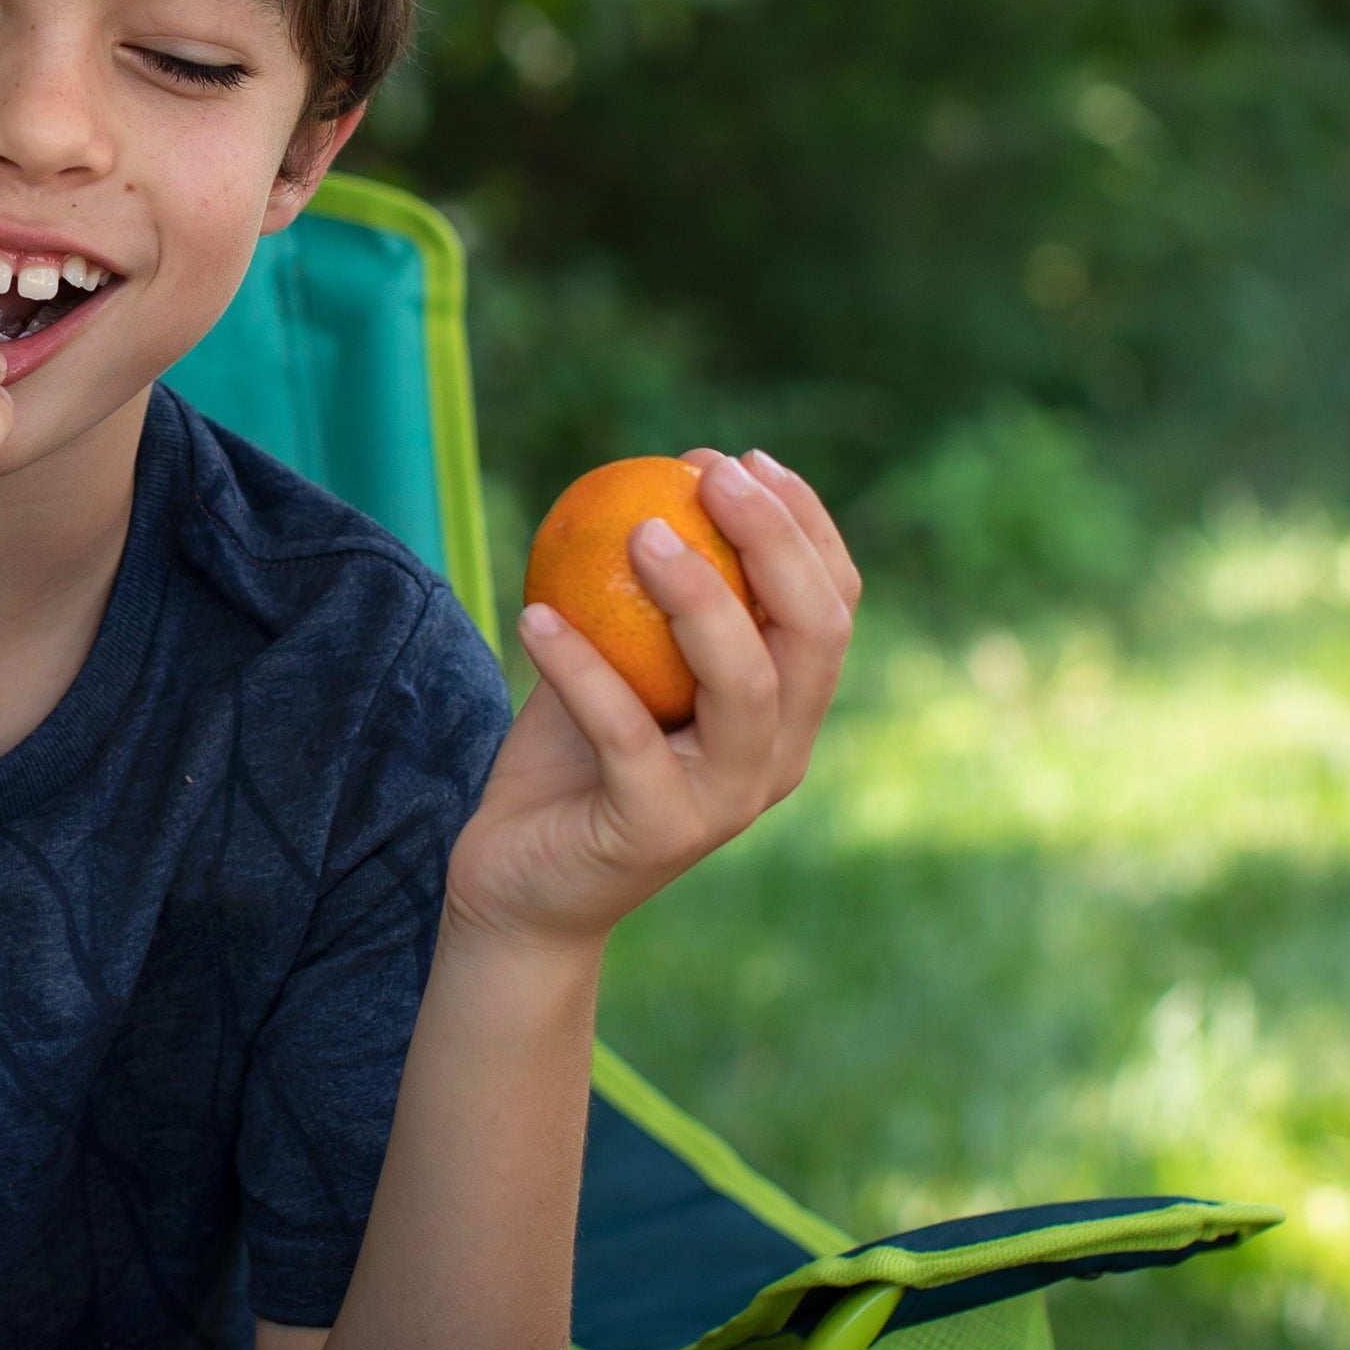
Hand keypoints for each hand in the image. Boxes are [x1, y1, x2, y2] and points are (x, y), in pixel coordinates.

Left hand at [445, 449, 860, 947]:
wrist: (517, 889)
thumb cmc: (566, 764)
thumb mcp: (615, 664)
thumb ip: (644, 597)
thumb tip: (651, 483)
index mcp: (786, 713)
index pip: (832, 606)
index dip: (802, 525)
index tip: (739, 460)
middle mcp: (777, 757)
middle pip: (813, 632)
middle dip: (774, 539)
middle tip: (707, 472)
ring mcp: (726, 801)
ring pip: (745, 684)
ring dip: (699, 595)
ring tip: (637, 530)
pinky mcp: (657, 832)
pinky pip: (625, 733)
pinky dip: (580, 667)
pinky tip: (533, 614)